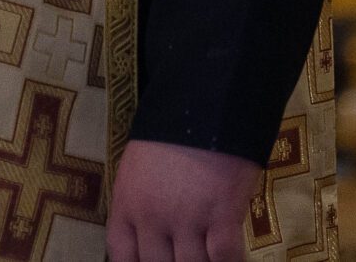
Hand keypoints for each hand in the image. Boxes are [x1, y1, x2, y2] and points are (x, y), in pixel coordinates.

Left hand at [108, 137, 261, 261]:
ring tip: (208, 257)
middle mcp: (152, 217)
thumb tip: (152, 234)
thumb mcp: (138, 168)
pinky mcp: (221, 216)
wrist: (201, 107)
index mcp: (127, 203)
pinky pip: (224, 257)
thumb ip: (141, 203)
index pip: (122, 253)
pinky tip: (233, 258)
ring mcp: (186, 218)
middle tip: (186, 257)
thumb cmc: (169, 134)